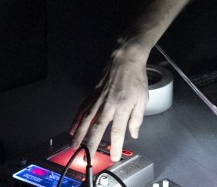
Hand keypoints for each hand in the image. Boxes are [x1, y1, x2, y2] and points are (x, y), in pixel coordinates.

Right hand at [69, 45, 148, 161]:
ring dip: (79, 135)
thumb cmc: (136, 78)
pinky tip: (73, 129)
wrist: (126, 59)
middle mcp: (108, 105)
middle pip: (97, 128)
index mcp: (122, 106)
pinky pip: (83, 109)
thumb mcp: (143, 99)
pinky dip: (76, 120)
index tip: (114, 157)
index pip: (118, 131)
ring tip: (74, 146)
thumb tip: (134, 133)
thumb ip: (137, 118)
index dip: (116, 145)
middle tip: (87, 158)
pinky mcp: (93, 94)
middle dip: (91, 145)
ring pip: (86, 120)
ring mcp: (98, 99)